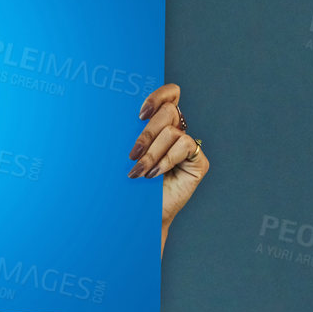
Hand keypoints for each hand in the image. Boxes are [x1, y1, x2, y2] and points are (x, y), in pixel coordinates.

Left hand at [128, 83, 209, 231]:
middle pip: (168, 112)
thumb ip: (129, 135)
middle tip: (132, 155)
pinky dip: (166, 159)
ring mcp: (189, 146)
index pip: (170, 95)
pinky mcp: (199, 161)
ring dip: (151, 153)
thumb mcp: (126, 156)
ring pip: (172, 132)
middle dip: (147, 133)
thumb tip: (113, 115)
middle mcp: (177, 131)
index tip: (139, 115)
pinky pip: (185, 146)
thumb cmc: (131, 186)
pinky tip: (154, 174)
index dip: (158, 96)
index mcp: (161, 124)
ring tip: (139, 172)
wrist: (142, 216)